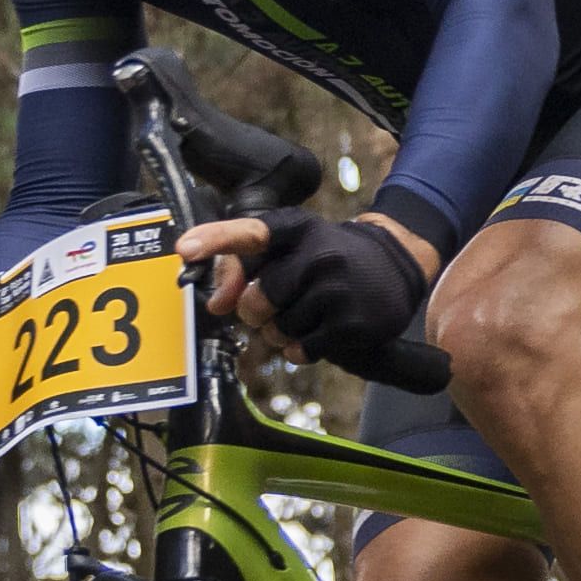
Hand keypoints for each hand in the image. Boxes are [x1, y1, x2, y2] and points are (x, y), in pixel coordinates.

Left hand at [195, 209, 445, 384]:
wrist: (396, 266)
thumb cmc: (328, 257)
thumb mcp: (293, 247)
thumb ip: (244, 268)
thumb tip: (216, 305)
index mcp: (298, 230)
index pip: (251, 232)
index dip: (215, 240)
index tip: (184, 249)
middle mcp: (319, 255)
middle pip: (256, 301)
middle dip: (255, 313)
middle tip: (272, 306)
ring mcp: (338, 290)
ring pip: (277, 330)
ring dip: (281, 332)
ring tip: (305, 315)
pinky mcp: (352, 324)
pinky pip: (301, 350)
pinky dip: (301, 349)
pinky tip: (320, 332)